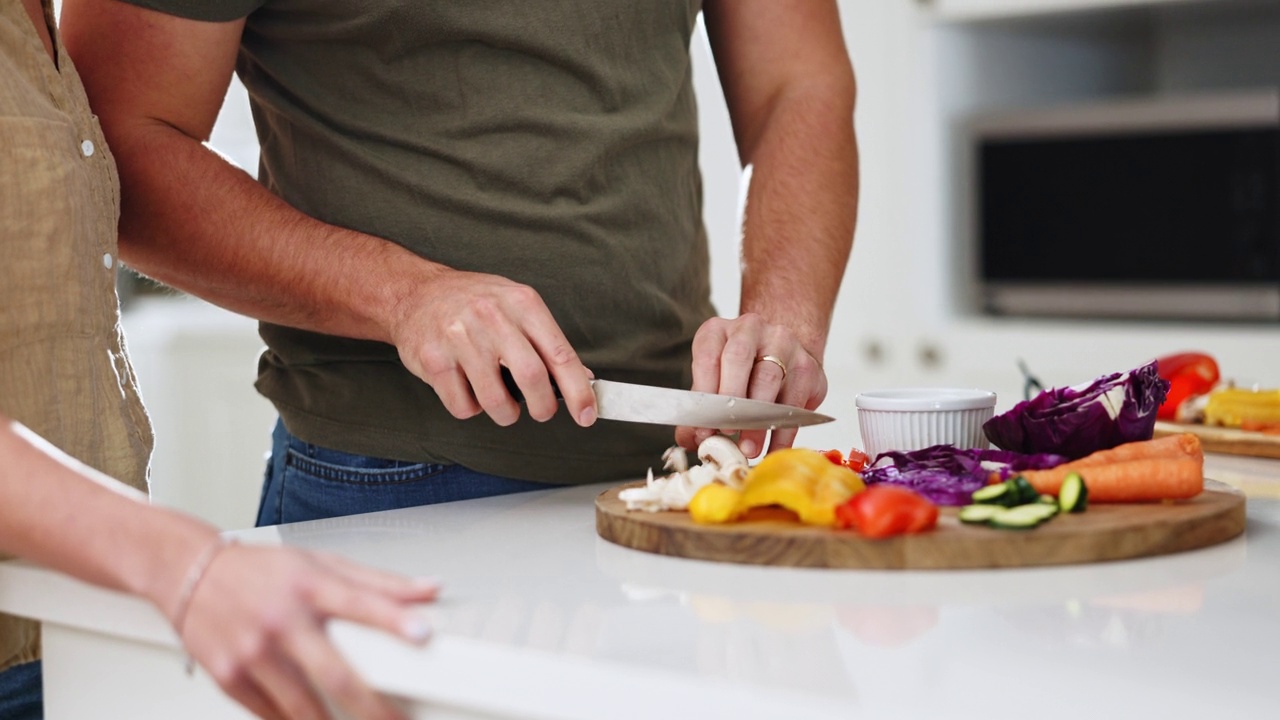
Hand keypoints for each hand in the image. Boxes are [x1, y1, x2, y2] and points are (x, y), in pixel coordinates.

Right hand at [177, 544, 439, 719]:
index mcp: (310, 585)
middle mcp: (282, 619)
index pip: (360, 601)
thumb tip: (430, 590)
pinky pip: (270, 713)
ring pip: (302, 706)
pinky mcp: (229, 675)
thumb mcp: (320, 562)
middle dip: (371, 708)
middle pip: (335, 672)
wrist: (188, 570)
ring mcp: (253, 651)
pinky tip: (309, 719)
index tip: (423, 635)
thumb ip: (377, 582)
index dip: (394, 618)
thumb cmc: (260, 570)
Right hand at [387, 267, 596, 427]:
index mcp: (522, 304)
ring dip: (506, 414)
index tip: (587, 414)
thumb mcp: (517, 306)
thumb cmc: (474, 302)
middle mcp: (492, 317)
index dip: (578, 391)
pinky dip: (471, 408)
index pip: (560, 354)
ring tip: (500, 400)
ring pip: (497, 402)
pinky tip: (468, 389)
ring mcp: (460, 338)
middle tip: (541, 411)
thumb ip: (547, 341)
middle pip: (532, 379)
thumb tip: (582, 378)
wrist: (415, 293)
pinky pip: (464, 407)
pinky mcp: (434, 361)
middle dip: (543, 407)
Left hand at [675, 313, 826, 457]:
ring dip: (758, 419)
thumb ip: (700, 408)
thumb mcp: (713, 380)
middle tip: (727, 433)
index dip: (704, 394)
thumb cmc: (740, 369)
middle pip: (738, 359)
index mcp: (718, 331)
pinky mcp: (807, 365)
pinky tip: (774, 448)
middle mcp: (750, 329)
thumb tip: (690, 439)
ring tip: (749, 447)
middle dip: (732, 402)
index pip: (707, 357)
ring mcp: (783, 343)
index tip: (703, 428)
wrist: (780, 351)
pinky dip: (783, 430)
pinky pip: (795, 401)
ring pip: (769, 378)